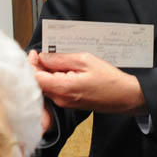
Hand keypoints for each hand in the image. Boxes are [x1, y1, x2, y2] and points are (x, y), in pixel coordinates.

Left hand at [31, 51, 145, 114]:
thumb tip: (43, 57)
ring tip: (58, 60)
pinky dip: (54, 79)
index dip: (31, 64)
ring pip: (45, 86)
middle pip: (38, 83)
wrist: (125, 96)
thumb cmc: (109, 80)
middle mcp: (60, 99)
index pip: (35, 78)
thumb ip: (60, 59)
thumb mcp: (85, 60)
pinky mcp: (68, 103)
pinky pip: (54, 90)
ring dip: (47, 72)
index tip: (36, 53)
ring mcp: (64, 103)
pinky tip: (64, 70)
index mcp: (63, 88)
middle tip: (45, 53)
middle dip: (38, 67)